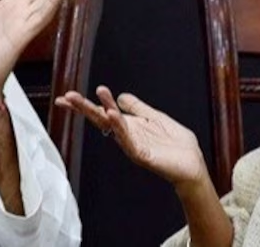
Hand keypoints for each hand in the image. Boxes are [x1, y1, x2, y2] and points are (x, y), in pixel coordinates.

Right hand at [56, 85, 208, 187]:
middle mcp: (127, 135)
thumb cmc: (176, 145)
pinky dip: (119, 128)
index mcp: (129, 125)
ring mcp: (133, 145)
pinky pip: (128, 140)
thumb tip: (121, 96)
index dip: (85, 105)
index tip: (66, 97)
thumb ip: (138, 108)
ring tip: (95, 95)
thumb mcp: (155, 118)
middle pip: (101, 119)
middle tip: (67, 97)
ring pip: (113, 126)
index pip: (102, 112)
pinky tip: (113, 115)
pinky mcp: (143, 154)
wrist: (193, 165)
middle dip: (84, 108)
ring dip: (103, 111)